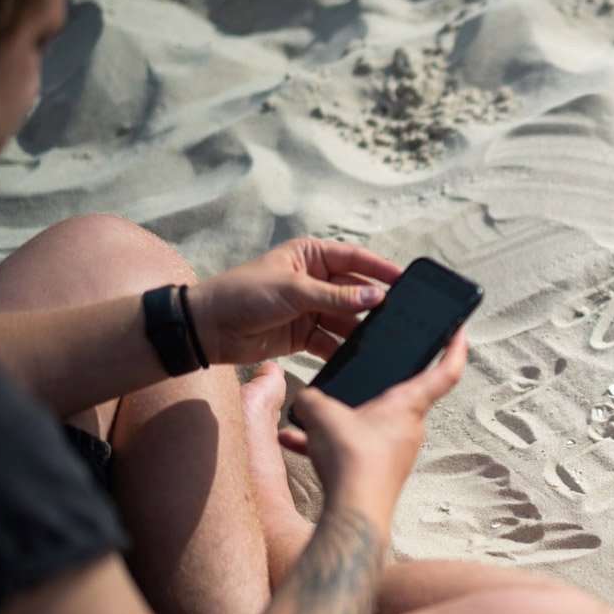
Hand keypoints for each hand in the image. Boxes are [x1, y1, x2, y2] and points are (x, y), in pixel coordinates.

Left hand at [186, 239, 403, 364]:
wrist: (208, 329)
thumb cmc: (243, 294)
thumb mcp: (293, 290)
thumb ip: (337, 296)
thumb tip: (376, 296)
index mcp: (311, 256)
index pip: (355, 259)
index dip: (380, 269)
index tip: (406, 280)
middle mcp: (314, 280)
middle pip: (354, 291)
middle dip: (373, 304)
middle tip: (401, 316)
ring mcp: (310, 308)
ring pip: (346, 319)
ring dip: (360, 330)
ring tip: (382, 341)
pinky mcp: (304, 335)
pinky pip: (332, 341)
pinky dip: (343, 350)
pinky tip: (358, 357)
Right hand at [278, 327, 469, 521]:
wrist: (352, 515)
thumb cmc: (352, 462)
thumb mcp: (322, 413)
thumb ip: (311, 398)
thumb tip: (305, 400)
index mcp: (408, 406)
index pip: (446, 371)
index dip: (455, 348)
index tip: (460, 332)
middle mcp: (408, 429)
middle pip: (400, 397)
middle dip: (379, 385)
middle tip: (366, 369)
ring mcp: (394, 452)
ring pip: (368, 424)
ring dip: (342, 419)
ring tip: (311, 416)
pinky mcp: (377, 472)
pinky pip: (350, 449)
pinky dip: (325, 444)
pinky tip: (294, 441)